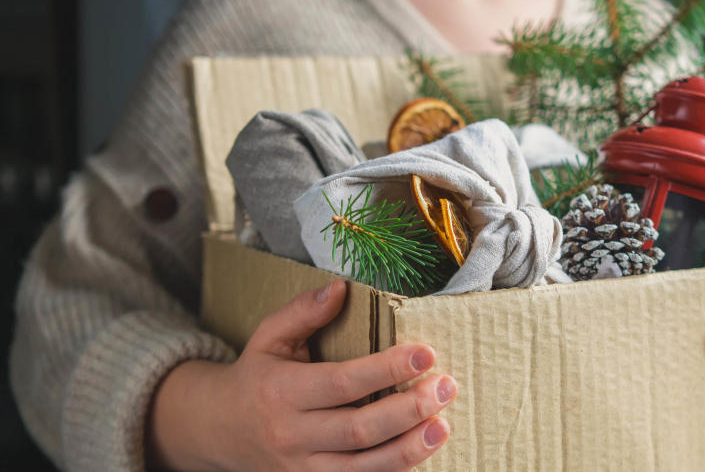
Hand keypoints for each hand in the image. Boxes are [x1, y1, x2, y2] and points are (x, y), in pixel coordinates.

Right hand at [148, 280, 456, 470]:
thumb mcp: (269, 337)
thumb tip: (341, 287)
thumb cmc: (257, 377)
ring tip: (443, 425)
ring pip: (364, 467)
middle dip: (408, 410)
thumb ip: (303, 311)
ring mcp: (304, 469)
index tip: (425, 353)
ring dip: (409, 448)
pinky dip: (394, 471)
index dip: (387, 370)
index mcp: (283, 393)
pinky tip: (421, 450)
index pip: (342, 383)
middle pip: (359, 429)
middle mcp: (293, 436)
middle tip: (446, 387)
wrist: (221, 431)